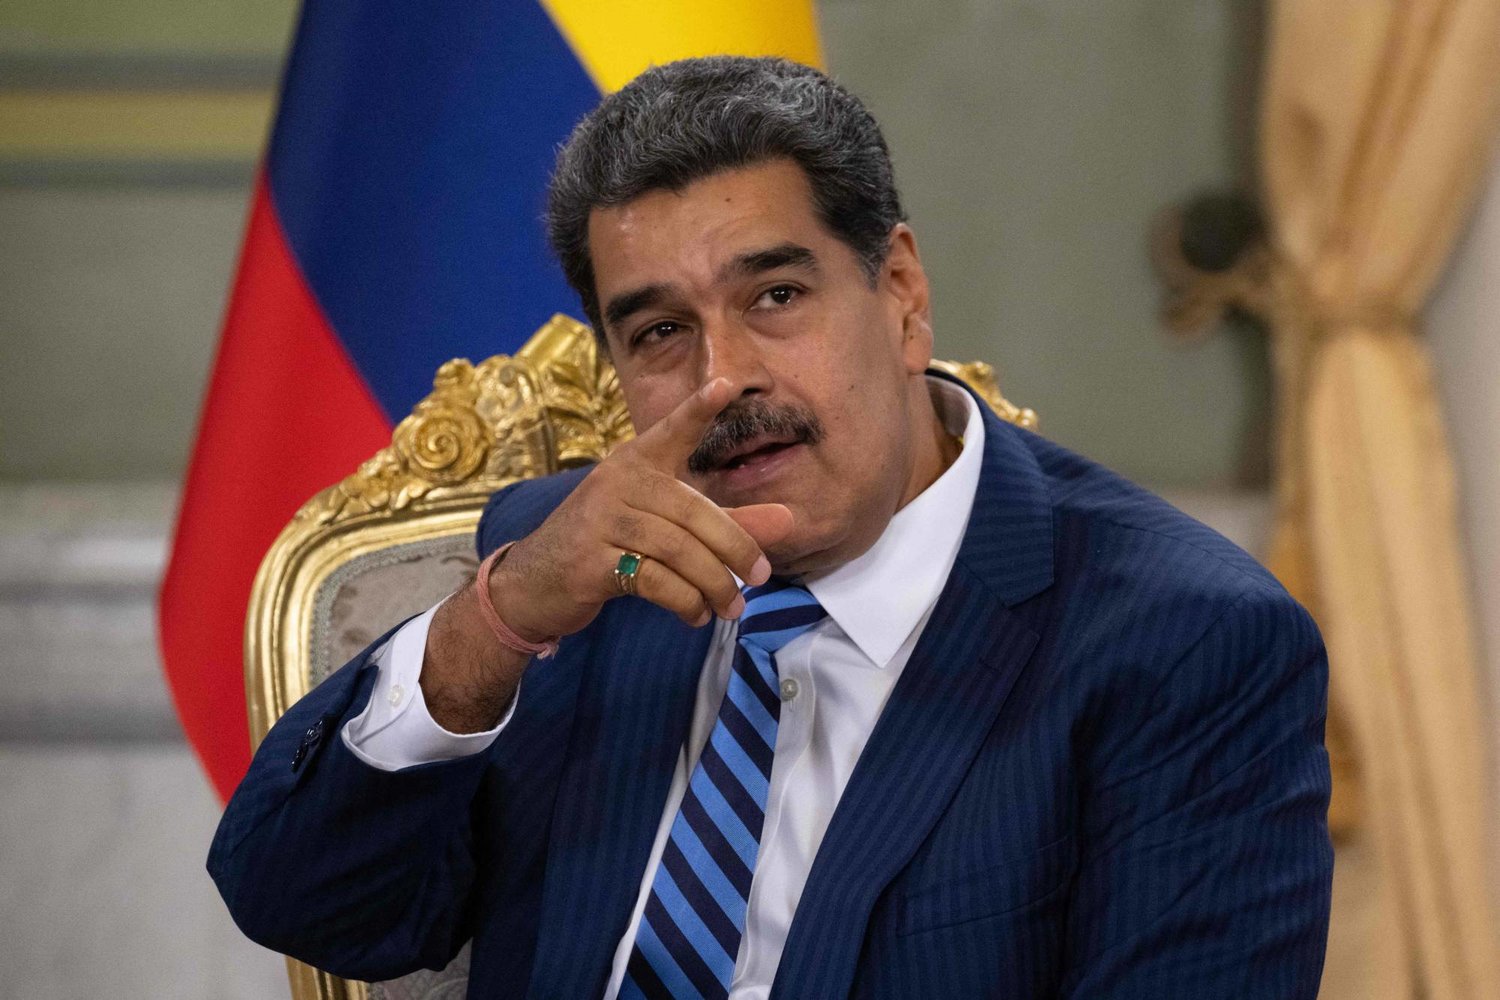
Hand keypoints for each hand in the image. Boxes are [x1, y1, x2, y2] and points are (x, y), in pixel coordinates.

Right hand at [490, 378, 794, 640]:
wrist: (532, 584)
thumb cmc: (605, 546)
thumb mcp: (663, 527)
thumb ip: (725, 523)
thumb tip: (787, 520)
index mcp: (636, 463)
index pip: (671, 431)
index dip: (697, 409)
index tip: (725, 384)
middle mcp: (618, 482)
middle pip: (694, 511)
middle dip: (736, 547)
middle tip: (762, 576)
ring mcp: (600, 520)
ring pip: (678, 549)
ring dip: (714, 584)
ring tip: (731, 607)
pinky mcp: (590, 561)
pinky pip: (654, 580)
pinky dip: (685, 601)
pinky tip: (696, 615)